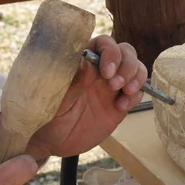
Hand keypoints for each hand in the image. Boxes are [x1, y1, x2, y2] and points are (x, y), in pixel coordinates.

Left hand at [23, 35, 146, 159]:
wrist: (53, 140)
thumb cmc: (47, 114)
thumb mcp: (56, 96)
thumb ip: (74, 79)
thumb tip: (89, 62)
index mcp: (83, 62)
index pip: (103, 43)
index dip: (111, 52)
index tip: (106, 72)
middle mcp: (100, 69)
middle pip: (126, 52)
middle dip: (127, 65)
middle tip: (115, 85)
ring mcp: (112, 86)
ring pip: (136, 69)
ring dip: (136, 77)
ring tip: (125, 93)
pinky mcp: (120, 103)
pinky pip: (137, 93)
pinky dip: (135, 97)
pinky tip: (121, 107)